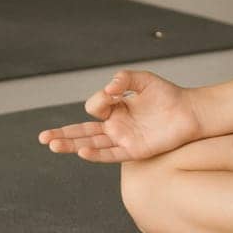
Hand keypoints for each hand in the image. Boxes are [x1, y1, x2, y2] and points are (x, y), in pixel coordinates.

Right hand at [37, 69, 205, 162]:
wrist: (190, 112)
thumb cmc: (167, 95)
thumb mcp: (143, 79)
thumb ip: (124, 78)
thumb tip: (109, 87)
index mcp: (115, 108)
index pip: (94, 106)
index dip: (99, 99)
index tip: (114, 91)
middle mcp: (116, 125)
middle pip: (83, 131)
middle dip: (62, 133)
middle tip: (43, 138)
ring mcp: (123, 139)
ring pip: (91, 144)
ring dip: (72, 145)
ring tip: (52, 145)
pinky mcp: (134, 150)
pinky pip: (111, 155)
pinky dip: (96, 154)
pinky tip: (82, 152)